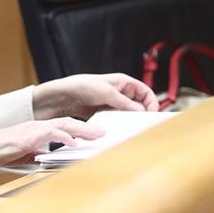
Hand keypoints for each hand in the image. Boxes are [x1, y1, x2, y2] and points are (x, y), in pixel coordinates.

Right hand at [0, 118, 104, 168]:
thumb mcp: (24, 156)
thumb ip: (39, 156)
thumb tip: (54, 163)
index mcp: (38, 131)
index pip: (64, 127)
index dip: (81, 130)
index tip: (96, 135)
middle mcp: (38, 127)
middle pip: (68, 123)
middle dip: (88, 127)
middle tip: (104, 133)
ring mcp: (33, 129)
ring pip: (62, 124)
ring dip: (82, 129)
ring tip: (97, 134)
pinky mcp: (27, 136)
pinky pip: (49, 133)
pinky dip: (63, 136)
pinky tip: (73, 141)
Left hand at [32, 73, 158, 120]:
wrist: (62, 96)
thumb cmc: (82, 86)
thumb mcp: (107, 93)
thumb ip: (125, 103)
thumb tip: (141, 111)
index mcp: (124, 82)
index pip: (145, 92)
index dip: (151, 103)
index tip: (151, 115)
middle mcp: (120, 93)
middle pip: (138, 105)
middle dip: (141, 114)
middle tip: (142, 125)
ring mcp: (112, 103)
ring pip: (127, 114)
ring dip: (129, 121)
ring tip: (129, 129)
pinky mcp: (104, 113)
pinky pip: (116, 120)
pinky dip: (118, 125)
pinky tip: (117, 130)